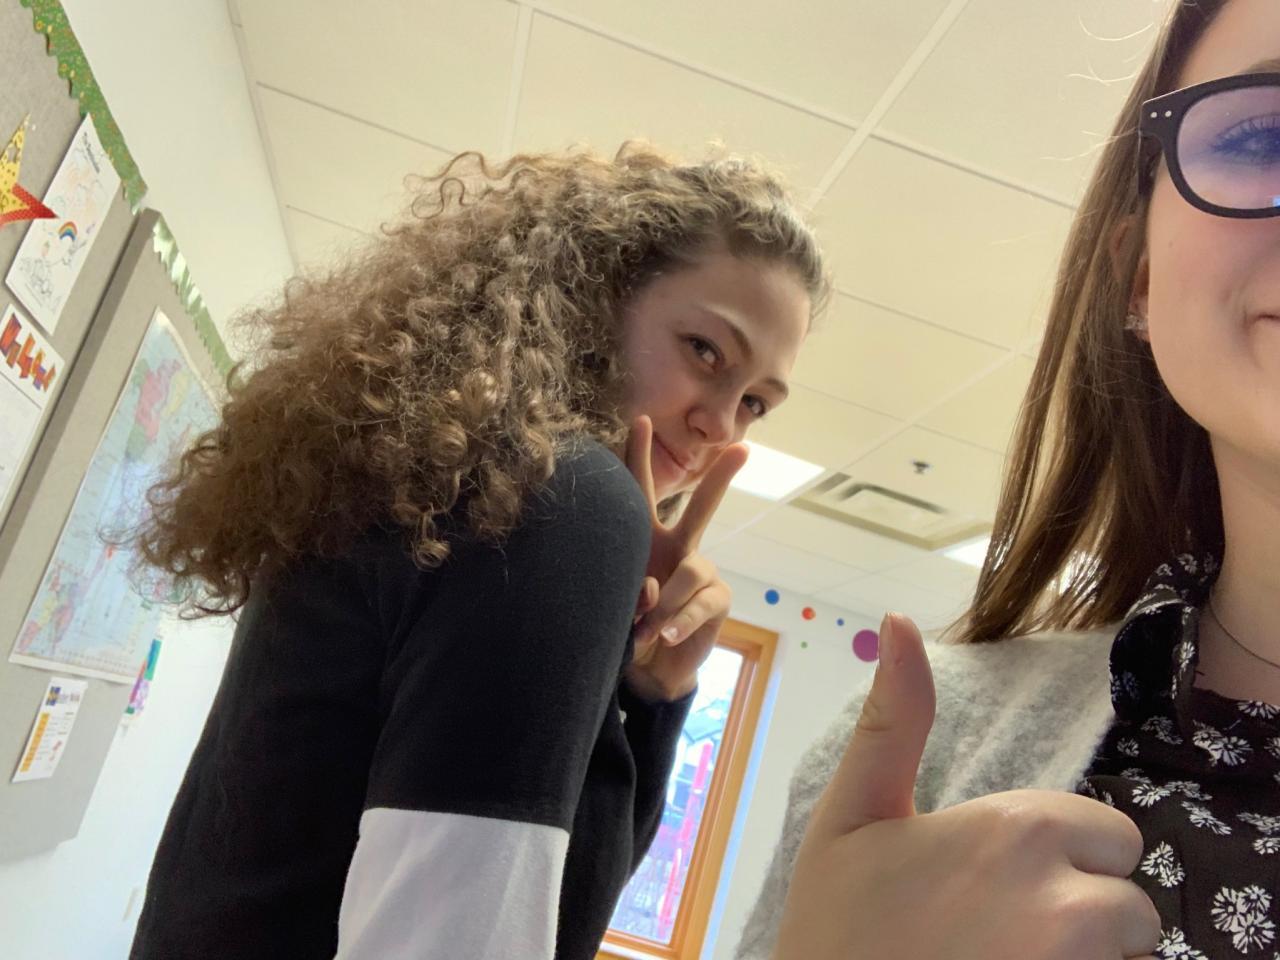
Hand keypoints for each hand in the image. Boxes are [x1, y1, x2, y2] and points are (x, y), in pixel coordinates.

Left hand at [622, 416, 747, 702]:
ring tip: (646, 629)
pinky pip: (700, 603)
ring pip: (692, 570)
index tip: (641, 419)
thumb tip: (648, 586)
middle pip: (703, 508)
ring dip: (665, 602)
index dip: (638, 457)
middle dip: (720, 478)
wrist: (648, 667)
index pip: (641, 492)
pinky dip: (680, 621)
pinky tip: (665, 636)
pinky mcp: (717, 601)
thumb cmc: (625, 624)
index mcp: (647, 539)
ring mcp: (701, 574)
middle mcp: (678, 548)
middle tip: (741, 449)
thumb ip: (628, 589)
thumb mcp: (615, 601)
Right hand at [773, 613, 1159, 959]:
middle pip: (1132, 904)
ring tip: (1006, 959)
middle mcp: (1066, 903)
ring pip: (1127, 958)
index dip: (1065, 857)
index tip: (1001, 881)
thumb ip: (894, 720)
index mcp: (1017, 831)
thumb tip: (899, 621)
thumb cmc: (835, 924)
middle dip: (1087, 913)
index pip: (1110, 836)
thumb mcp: (851, 812)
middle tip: (1005, 929)